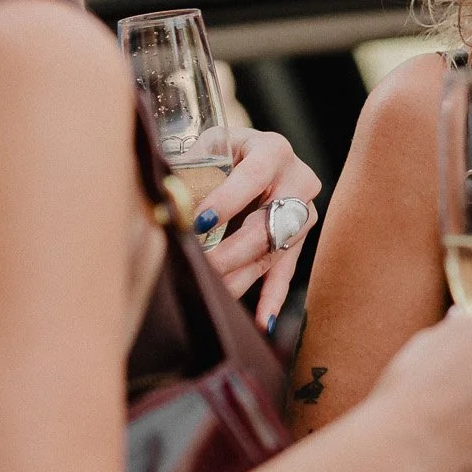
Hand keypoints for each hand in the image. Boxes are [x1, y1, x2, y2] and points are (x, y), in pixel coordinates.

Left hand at [194, 130, 322, 323]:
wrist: (254, 155)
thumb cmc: (225, 153)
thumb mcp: (209, 150)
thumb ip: (192, 174)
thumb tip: (168, 207)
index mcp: (273, 150)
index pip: (252, 177)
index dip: (227, 201)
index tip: (198, 223)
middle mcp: (297, 179)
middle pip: (268, 223)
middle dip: (232, 250)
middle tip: (203, 267)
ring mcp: (304, 211)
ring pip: (274, 251)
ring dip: (243, 277)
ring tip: (216, 294)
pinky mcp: (299, 238)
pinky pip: (286, 270)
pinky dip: (272, 297)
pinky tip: (262, 321)